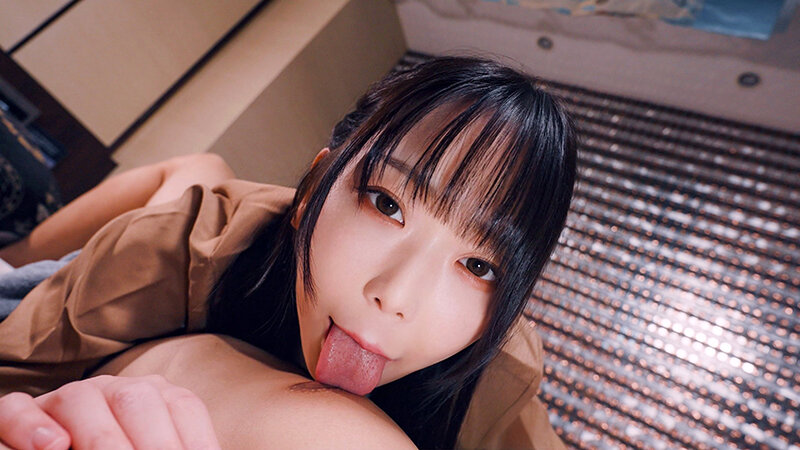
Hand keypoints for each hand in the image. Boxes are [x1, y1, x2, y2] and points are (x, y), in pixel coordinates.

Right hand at [0, 375, 220, 449]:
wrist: (74, 443)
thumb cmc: (126, 444)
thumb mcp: (151, 447)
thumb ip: (175, 446)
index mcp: (156, 399)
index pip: (183, 407)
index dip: (195, 440)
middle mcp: (115, 391)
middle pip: (137, 400)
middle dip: (151, 444)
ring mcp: (67, 399)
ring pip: (80, 399)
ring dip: (99, 438)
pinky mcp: (21, 414)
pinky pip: (17, 407)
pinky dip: (30, 425)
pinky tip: (52, 448)